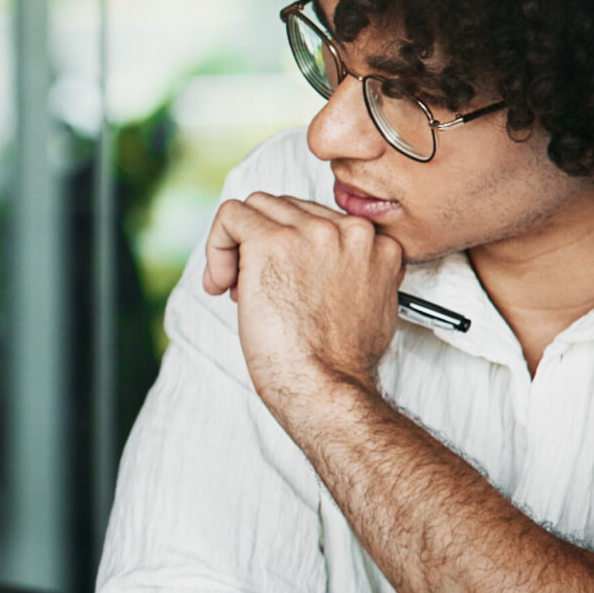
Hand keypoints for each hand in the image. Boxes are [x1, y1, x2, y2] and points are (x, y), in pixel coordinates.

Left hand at [203, 192, 403, 407]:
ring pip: (255, 207)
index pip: (320, 219)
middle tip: (251, 287)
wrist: (326, 385)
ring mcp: (313, 233)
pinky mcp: (273, 241)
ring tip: (235, 286)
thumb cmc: (338, 360)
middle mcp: (350, 231)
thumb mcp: (366, 303)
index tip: (282, 281)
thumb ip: (348, 270)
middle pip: (286, 209)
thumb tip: (312, 262)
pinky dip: (216, 245)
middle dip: (261, 245)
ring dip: (238, 245)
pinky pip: (230, 216)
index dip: (292, 248)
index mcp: (377, 245)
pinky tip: (221, 282)